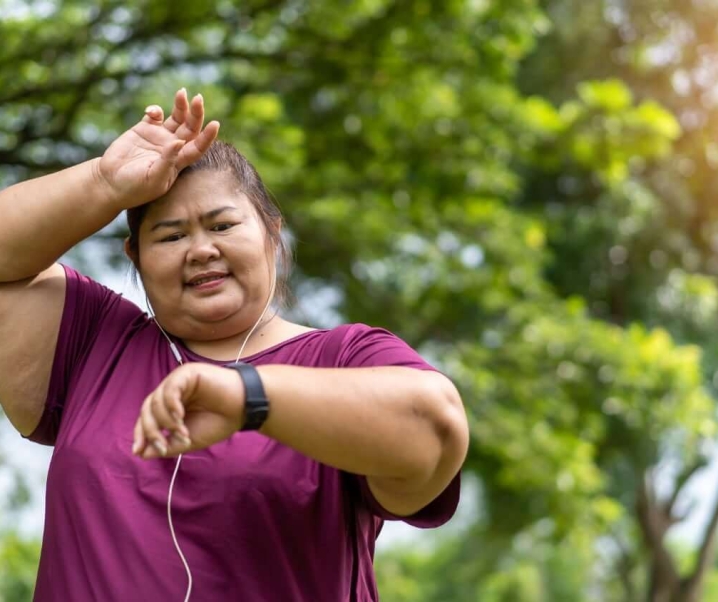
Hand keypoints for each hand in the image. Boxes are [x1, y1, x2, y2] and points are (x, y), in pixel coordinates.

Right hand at [96, 89, 219, 210]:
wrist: (111, 182)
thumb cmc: (135, 187)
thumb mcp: (154, 179)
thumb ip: (167, 161)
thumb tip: (179, 142)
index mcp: (179, 161)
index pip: (198, 147)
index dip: (207, 136)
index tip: (215, 124)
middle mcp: (173, 147)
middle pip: (190, 127)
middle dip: (196, 114)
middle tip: (198, 99)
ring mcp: (159, 137)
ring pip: (176, 118)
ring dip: (180, 106)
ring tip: (181, 93)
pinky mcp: (144, 129)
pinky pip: (155, 115)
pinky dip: (155, 110)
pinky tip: (151, 112)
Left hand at [132, 363, 244, 459]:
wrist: (243, 409)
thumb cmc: (219, 422)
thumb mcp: (189, 440)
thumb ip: (167, 445)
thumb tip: (142, 453)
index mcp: (170, 405)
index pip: (146, 417)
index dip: (140, 433)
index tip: (138, 450)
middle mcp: (171, 392)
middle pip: (147, 408)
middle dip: (151, 430)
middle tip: (163, 446)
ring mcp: (178, 381)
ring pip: (156, 400)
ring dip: (166, 421)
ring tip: (183, 433)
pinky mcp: (187, 373)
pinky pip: (170, 389)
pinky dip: (171, 404)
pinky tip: (180, 416)